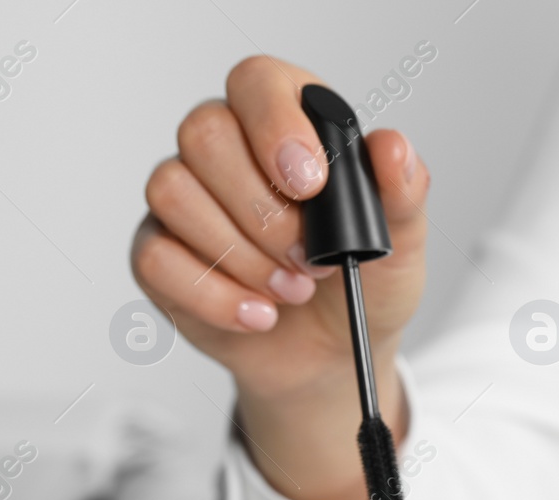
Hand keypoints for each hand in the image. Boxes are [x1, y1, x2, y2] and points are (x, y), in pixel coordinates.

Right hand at [130, 57, 430, 499]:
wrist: (328, 359)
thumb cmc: (359, 288)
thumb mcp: (400, 244)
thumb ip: (402, 192)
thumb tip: (391, 147)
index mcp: (286, 124)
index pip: (256, 82)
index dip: (275, 124)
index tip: (309, 183)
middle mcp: (226, 151)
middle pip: (205, 133)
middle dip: (263, 210)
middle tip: (310, 257)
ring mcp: (186, 201)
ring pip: (173, 191)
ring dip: (240, 254)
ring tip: (290, 289)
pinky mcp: (159, 255)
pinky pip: (156, 258)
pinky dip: (213, 295)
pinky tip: (257, 314)